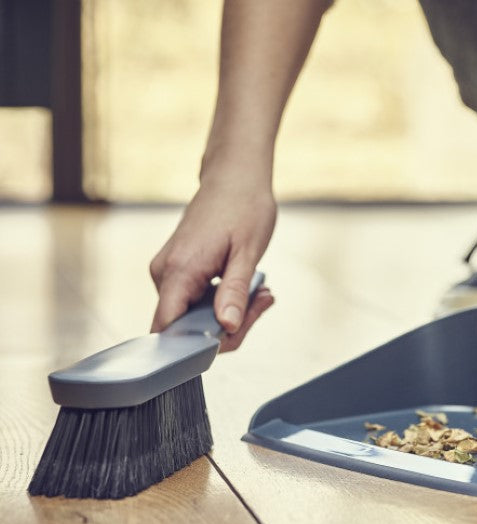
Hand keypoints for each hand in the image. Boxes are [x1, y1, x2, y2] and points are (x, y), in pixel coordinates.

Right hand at [150, 173, 275, 351]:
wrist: (235, 175)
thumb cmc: (244, 207)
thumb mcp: (248, 254)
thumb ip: (235, 293)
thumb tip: (227, 329)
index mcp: (178, 271)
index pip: (168, 330)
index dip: (196, 346)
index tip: (234, 334)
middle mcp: (164, 274)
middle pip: (185, 328)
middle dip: (229, 326)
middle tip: (263, 301)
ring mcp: (168, 272)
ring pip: (194, 316)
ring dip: (230, 312)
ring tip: (261, 290)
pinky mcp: (177, 270)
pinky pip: (196, 301)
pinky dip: (223, 300)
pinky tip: (249, 286)